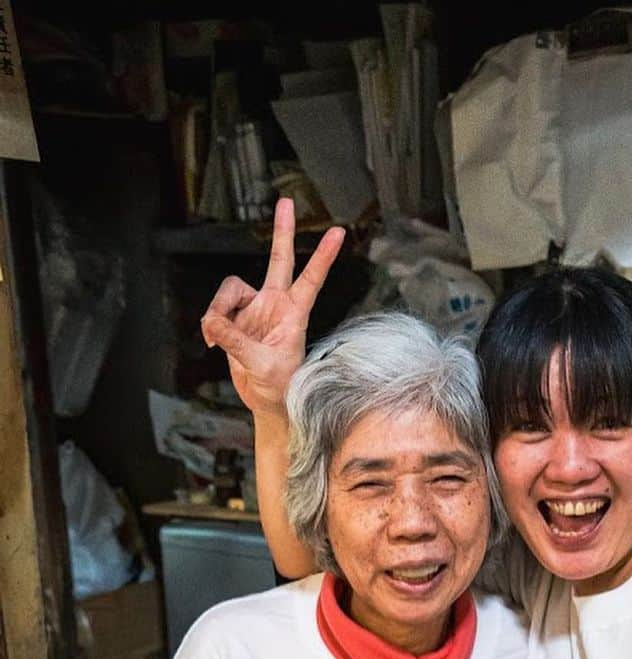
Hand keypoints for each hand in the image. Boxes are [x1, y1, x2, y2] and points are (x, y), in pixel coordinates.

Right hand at [200, 196, 344, 418]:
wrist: (266, 401)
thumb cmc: (278, 386)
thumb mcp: (260, 365)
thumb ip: (236, 341)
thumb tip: (212, 323)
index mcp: (294, 315)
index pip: (311, 279)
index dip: (323, 256)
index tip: (338, 233)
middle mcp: (275, 305)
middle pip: (279, 259)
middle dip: (282, 231)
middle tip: (286, 201)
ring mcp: (255, 309)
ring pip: (229, 289)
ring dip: (218, 310)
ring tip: (217, 337)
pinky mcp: (235, 319)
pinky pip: (216, 310)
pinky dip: (211, 324)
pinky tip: (213, 342)